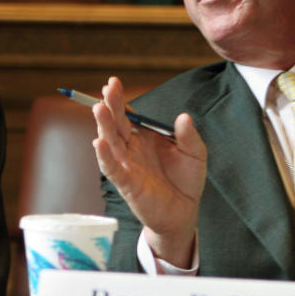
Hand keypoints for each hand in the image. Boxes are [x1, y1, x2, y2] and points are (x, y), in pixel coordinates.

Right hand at [92, 76, 206, 267]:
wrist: (185, 212)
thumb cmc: (186, 180)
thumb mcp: (195, 154)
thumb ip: (189, 136)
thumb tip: (184, 116)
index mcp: (145, 137)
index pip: (128, 115)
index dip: (119, 100)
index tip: (113, 83)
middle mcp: (132, 149)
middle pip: (117, 124)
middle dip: (111, 106)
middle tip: (107, 89)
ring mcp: (127, 165)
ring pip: (110, 142)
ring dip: (104, 126)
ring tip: (99, 108)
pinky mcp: (126, 183)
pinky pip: (112, 168)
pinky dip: (104, 156)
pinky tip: (99, 142)